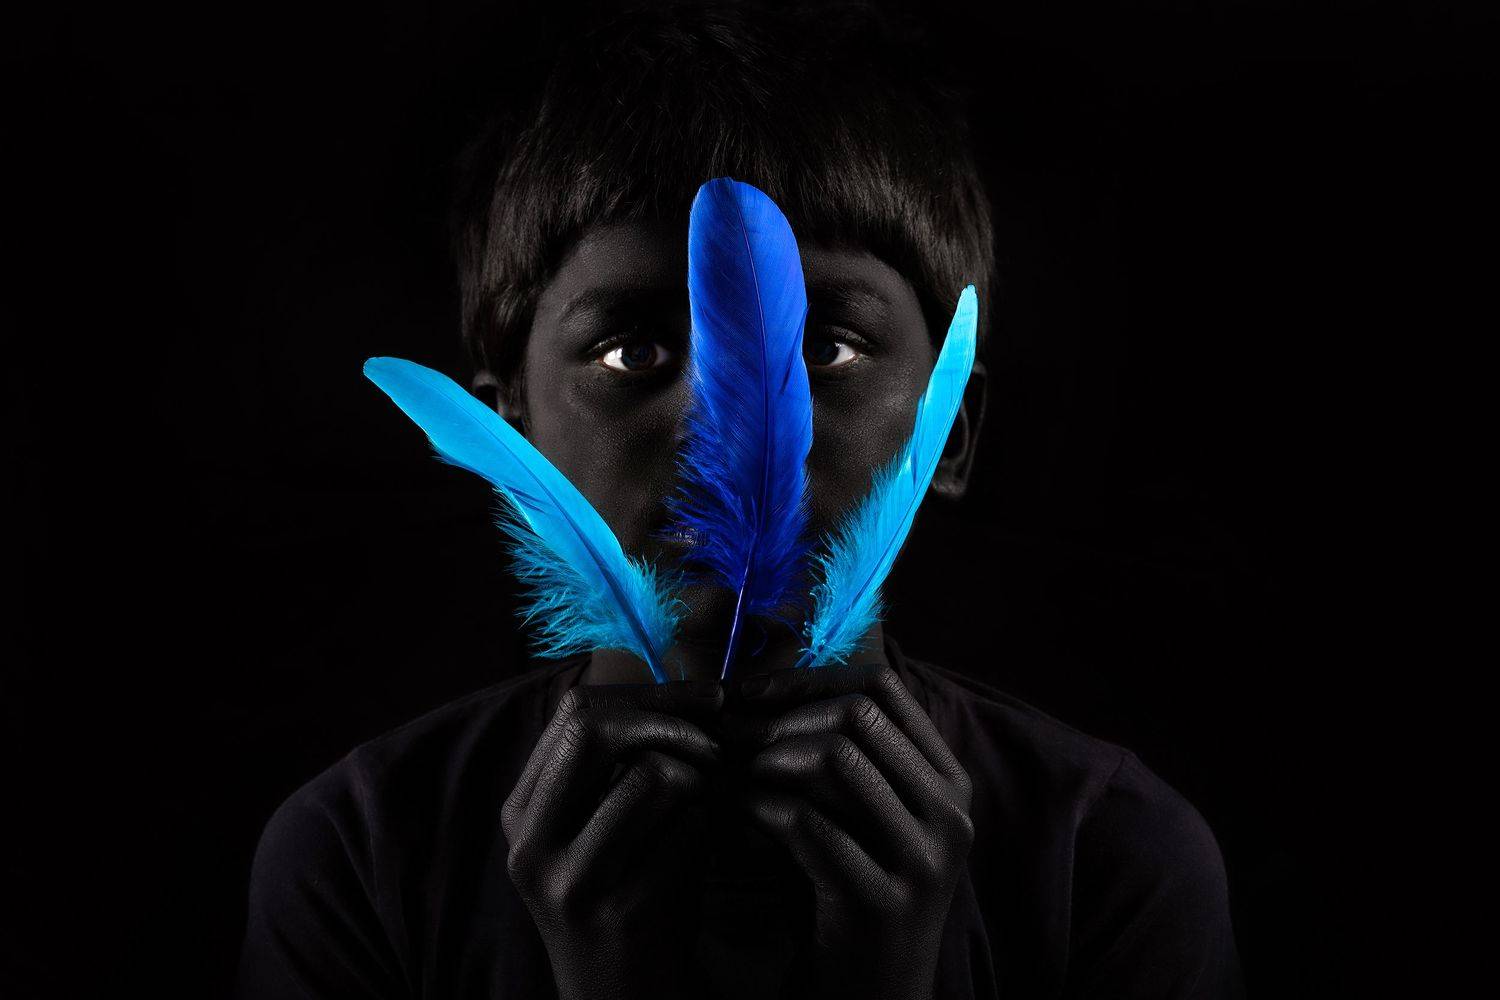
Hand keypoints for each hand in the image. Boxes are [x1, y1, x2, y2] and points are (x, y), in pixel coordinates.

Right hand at [501, 679, 723, 999]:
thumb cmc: (639, 898)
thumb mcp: (612, 827)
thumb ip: (625, 762)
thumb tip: (687, 685)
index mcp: (523, 810)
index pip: (576, 709)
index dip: (650, 692)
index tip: (708, 697)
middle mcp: (527, 841)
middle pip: (595, 725)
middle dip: (671, 719)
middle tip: (720, 736)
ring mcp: (566, 879)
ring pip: (650, 772)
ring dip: (703, 776)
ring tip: (717, 799)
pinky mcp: (616, 910)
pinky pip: (685, 828)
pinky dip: (713, 822)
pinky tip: (715, 844)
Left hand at [724, 663, 973, 999]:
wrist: (876, 993)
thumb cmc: (855, 892)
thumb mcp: (869, 818)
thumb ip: (846, 756)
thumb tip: (765, 685)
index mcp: (951, 782)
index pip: (882, 687)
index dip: (809, 680)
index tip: (751, 695)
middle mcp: (952, 814)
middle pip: (857, 715)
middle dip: (783, 718)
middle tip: (732, 736)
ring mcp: (923, 859)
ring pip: (835, 758)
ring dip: (771, 759)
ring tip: (737, 774)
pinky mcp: (881, 901)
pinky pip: (808, 824)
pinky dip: (761, 809)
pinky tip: (740, 815)